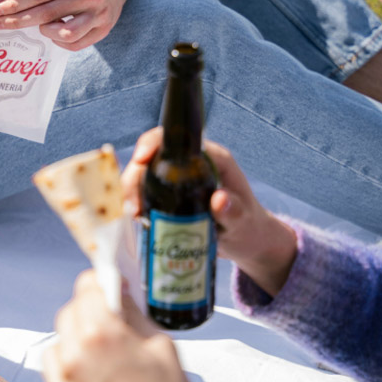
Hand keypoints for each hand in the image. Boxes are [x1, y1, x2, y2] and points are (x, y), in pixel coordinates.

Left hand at [0, 0, 130, 50]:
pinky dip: (60, 41)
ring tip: (37, 26)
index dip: (16, 5)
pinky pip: (77, 44)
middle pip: (47, 14)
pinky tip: (52, 33)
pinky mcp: (105, 28)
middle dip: (17, 21)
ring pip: (64, 34)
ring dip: (43, 32)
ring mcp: (100, 14)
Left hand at [43, 271, 237, 381]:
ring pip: (55, 351)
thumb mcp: (162, 347)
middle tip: (105, 326)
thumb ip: (133, 315)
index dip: (98, 285)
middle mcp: (73, 359)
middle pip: (67, 316)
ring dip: (72, 349)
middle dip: (85, 314)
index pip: (85, 289)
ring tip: (99, 365)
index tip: (104, 288)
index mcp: (101, 335)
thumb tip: (119, 294)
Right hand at [123, 129, 297, 297]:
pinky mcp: (170, 197)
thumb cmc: (249, 226)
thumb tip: (219, 200)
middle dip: (135, 177)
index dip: (153, 143)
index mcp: (211, 159)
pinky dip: (138, 205)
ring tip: (135, 217)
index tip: (140, 160)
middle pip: (153, 158)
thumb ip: (234, 211)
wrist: (246, 242)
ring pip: (145, 177)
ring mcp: (179, 181)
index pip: (176, 139)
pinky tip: (138, 221)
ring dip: (133, 193)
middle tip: (133, 207)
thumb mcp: (243, 221)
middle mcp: (191, 165)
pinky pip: (147, 195)